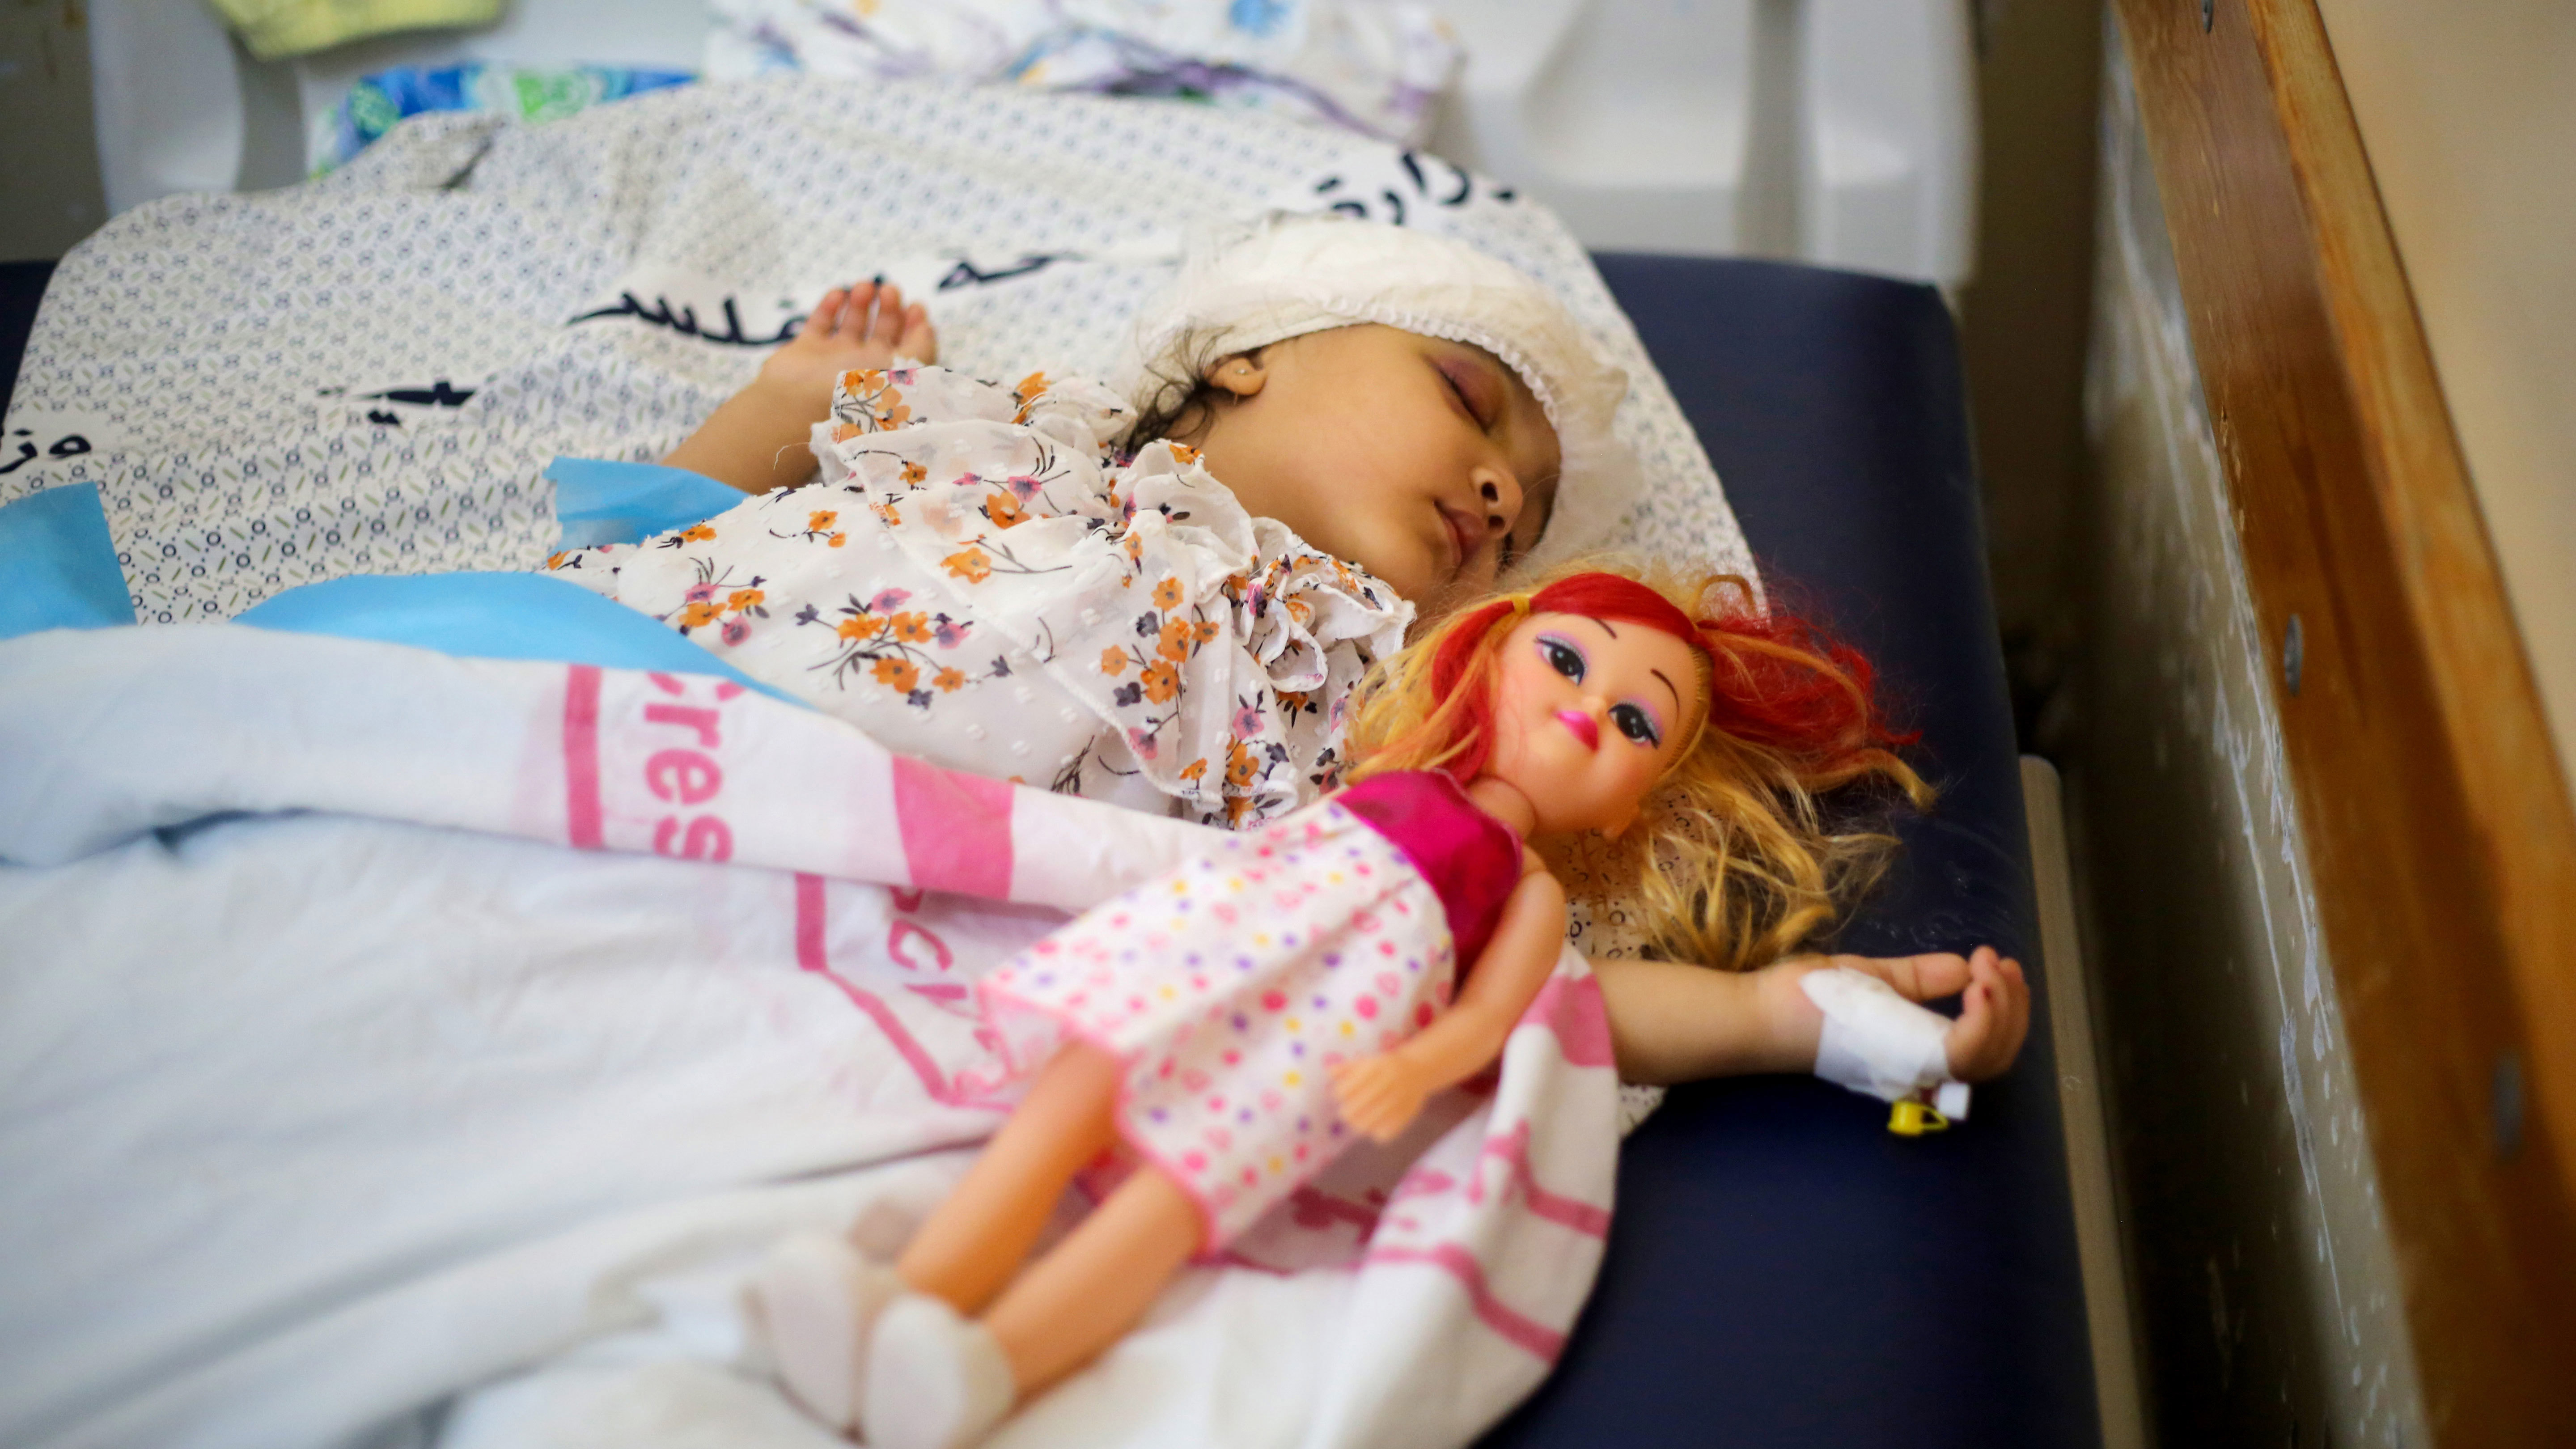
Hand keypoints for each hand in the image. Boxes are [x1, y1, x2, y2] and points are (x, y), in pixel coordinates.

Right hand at [755, 281, 939, 404]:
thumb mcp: (899, 374)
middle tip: (891, 291)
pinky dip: (829, 307)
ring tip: (865, 287)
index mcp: (888, 381)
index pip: (908, 352)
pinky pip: (820, 324)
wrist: (799, 409)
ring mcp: (833, 361)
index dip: (916, 329)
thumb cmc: (856, 394)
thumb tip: (927, 327)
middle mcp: (863, 371)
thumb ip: (918, 350)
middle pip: (882, 334)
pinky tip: (837, 293)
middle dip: (890, 310)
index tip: (917, 306)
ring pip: (852, 327)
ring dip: (861, 304)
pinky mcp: (806, 352)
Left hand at [1330, 1053, 1436, 1142]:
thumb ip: (1347, 1068)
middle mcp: (1388, 1082)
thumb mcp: (1367, 1062)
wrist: (1420, 1070)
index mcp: (1376, 1067)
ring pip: (1369, 1123)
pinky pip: (1385, 1132)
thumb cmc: (1385, 1066)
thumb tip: (1329, 1072)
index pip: (1347, 1089)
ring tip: (1357, 1123)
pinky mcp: (1407, 1114)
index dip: (1340, 1094)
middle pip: (1356, 1108)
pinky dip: (1377, 1133)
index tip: (1341, 1096)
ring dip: (1359, 1125)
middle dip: (1347, 1113)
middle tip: (1346, 1113)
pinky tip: (1375, 1127)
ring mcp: (1399, 1099)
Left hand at [1776, 946, 2028, 1081]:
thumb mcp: (1875, 980)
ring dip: (2004, 1010)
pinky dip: (1984, 1019)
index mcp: (1915, 1054)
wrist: (1766, 1012)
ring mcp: (1912, 1070)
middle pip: (1993, 1057)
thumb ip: (1920, 980)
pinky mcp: (1902, 1060)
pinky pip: (1963, 1053)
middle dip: (2012, 1008)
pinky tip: (1978, 983)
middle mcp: (1919, 1071)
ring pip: (1986, 1057)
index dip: (2004, 1010)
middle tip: (2003, 965)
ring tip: (1992, 969)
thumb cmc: (1811, 998)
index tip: (1998, 966)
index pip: (1981, 1048)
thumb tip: (1963, 968)